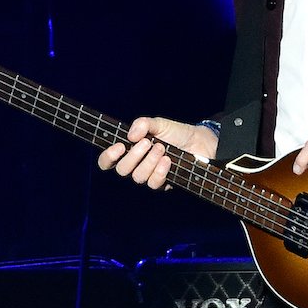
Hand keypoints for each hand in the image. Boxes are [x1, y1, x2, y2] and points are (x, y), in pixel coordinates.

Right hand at [97, 116, 218, 189]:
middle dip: (133, 156)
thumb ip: (143, 124)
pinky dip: (160, 171)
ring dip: (149, 161)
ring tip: (161, 148)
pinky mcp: (163, 183)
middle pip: (122, 170)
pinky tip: (167, 160)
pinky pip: (154, 183)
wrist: (199, 142)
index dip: (108, 157)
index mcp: (130, 151)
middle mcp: (137, 165)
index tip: (120, 146)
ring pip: (138, 177)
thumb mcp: (159, 123)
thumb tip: (130, 136)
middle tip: (147, 142)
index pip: (108, 161)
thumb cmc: (176, 133)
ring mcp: (149, 175)